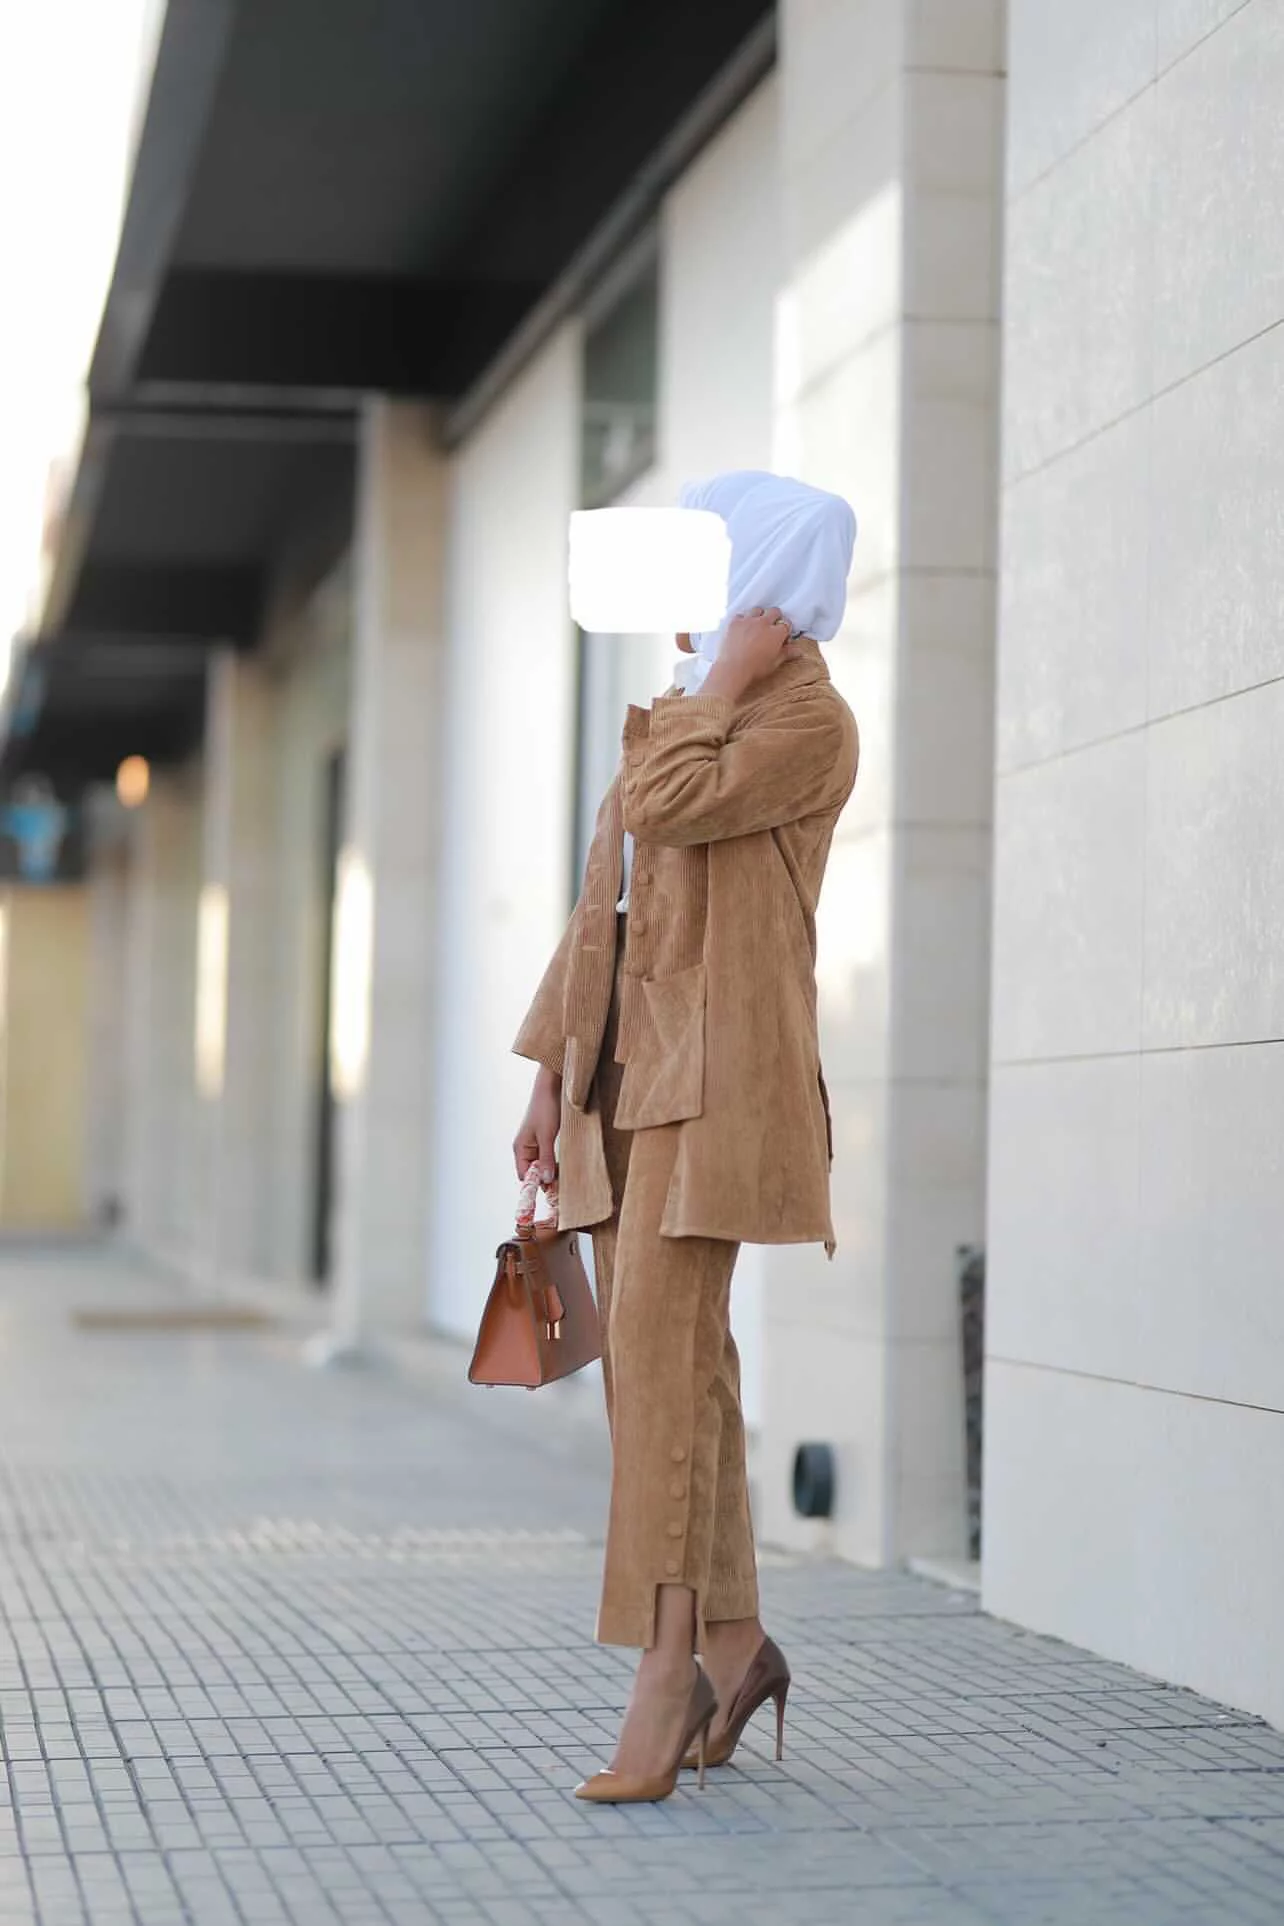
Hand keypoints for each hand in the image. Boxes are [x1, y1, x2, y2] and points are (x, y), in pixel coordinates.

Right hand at [514, 1065, 560, 1183]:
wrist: (553, 1085)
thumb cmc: (546, 1107)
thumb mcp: (547, 1136)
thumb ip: (546, 1159)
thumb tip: (546, 1180)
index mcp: (520, 1148)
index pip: (525, 1176)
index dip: (537, 1185)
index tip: (553, 1193)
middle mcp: (525, 1147)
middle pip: (534, 1172)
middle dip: (546, 1180)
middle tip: (563, 1188)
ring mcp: (536, 1143)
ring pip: (543, 1165)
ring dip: (552, 1172)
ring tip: (566, 1179)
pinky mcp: (546, 1138)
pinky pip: (548, 1157)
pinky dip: (556, 1163)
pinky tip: (566, 1165)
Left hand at [702, 607, 799, 701]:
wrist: (732, 669)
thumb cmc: (755, 669)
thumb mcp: (774, 663)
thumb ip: (787, 653)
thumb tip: (799, 651)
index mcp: (776, 633)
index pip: (786, 624)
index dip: (785, 630)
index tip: (782, 637)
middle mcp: (764, 622)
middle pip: (774, 611)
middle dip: (775, 618)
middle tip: (771, 628)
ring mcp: (748, 620)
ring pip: (757, 610)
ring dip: (759, 615)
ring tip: (756, 626)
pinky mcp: (734, 622)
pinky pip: (741, 615)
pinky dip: (743, 619)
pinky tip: (742, 628)